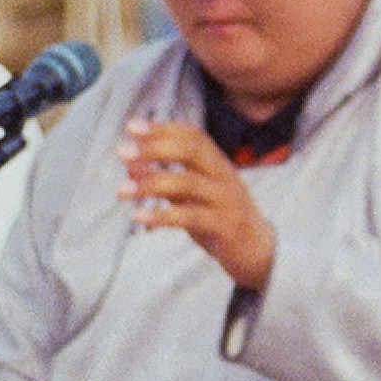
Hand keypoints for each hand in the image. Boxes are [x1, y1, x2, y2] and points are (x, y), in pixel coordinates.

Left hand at [120, 119, 274, 289]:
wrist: (259, 252)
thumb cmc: (221, 219)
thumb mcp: (191, 197)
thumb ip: (165, 180)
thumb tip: (130, 164)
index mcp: (217, 165)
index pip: (192, 135)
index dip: (162, 129)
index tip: (131, 127)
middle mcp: (224, 177)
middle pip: (191, 151)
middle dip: (154, 148)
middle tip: (122, 152)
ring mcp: (226, 201)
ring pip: (188, 183)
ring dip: (150, 183)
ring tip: (121, 190)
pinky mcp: (225, 226)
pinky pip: (190, 217)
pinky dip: (162, 216)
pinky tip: (139, 217)